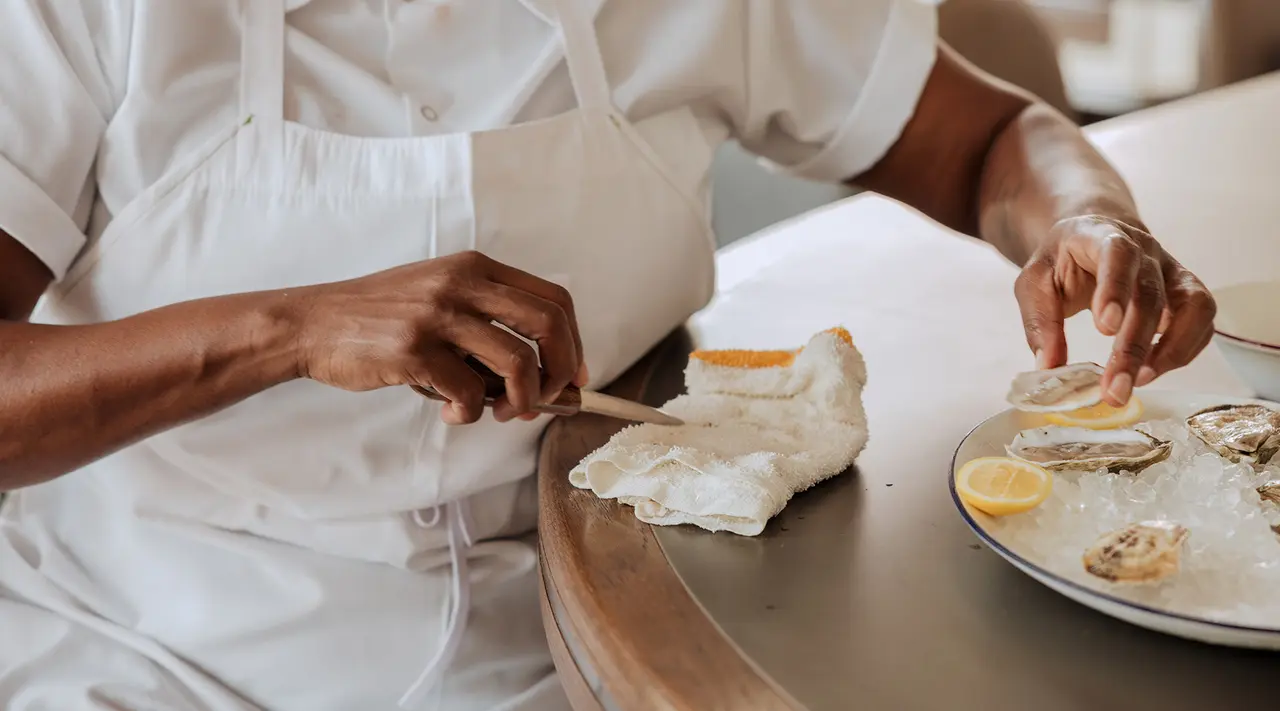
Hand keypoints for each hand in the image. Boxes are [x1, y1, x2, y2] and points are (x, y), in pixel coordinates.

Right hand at [293, 251, 586, 423]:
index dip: (574, 342)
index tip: (573, 376)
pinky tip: (452, 413)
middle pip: (549, 325)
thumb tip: (542, 375)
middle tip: (545, 400)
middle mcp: (461, 284)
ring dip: (521, 400)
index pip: (553, 299)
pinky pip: (468, 391)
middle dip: (560, 372)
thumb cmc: (380, 319)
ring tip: (500, 412)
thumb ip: (485, 319)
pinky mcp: (414, 350)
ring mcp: (438, 315)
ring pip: (517, 362)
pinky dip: (469, 413)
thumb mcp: (438, 295)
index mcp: (474, 268)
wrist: (313, 323)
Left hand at [1014, 215, 1215, 405]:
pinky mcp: (1186, 292)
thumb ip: (1039, 321)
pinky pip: (1201, 319)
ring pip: (1192, 305)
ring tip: (1139, 380)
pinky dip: (1184, 349)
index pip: (1117, 253)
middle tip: (1115, 386)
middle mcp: (1146, 250)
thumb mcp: (1035, 281)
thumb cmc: (1063, 259)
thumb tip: (1048, 368)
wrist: (1093, 235)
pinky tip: (1153, 370)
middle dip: (1134, 345)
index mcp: (1102, 236)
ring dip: (1171, 350)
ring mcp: (1171, 270)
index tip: (1105, 328)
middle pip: (1151, 293)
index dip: (1116, 289)